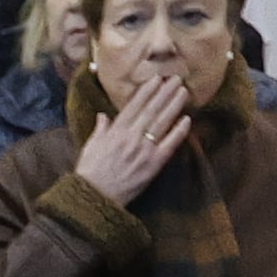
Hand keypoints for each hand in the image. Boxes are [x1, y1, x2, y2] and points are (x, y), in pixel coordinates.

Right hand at [73, 68, 191, 203]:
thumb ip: (100, 130)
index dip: (147, 91)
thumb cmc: (90, 173)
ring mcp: (144, 149)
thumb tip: (103, 116)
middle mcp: (131, 136)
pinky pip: (169, 144)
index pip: (134, 105)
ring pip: (162, 122)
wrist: (94, 197)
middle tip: (177, 79)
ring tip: (183, 92)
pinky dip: (178, 131)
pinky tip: (187, 120)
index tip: (157, 78)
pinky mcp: (153, 164)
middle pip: (151, 110)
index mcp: (115, 131)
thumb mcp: (90, 147)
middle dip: (165, 93)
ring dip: (174, 105)